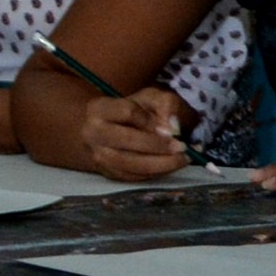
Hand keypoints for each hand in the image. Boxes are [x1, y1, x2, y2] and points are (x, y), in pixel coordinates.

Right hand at [79, 88, 198, 180]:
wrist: (104, 132)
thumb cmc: (132, 112)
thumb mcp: (149, 98)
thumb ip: (165, 104)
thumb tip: (172, 129)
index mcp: (100, 109)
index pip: (129, 112)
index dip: (153, 120)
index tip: (171, 128)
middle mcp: (93, 133)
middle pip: (129, 140)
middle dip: (160, 146)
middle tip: (183, 148)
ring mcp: (97, 155)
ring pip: (130, 163)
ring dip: (161, 164)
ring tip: (182, 159)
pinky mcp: (106, 172)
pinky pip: (133, 177)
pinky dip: (155, 173)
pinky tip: (170, 166)